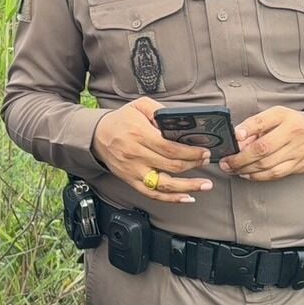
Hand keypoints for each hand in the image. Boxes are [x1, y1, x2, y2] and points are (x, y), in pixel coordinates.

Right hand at [92, 97, 212, 202]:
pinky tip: (187, 197)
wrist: (97, 135)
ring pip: (165, 184)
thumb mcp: (139, 105)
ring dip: (188, 187)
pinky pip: (153, 194)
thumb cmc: (121, 120)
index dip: (191, 152)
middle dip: (194, 165)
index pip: (170, 148)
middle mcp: (137, 155)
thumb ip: (159, 110)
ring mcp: (134, 170)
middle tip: (206, 161)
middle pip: (172, 166)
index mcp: (140, 134)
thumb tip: (180, 121)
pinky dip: (171, 199)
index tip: (204, 151)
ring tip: (205, 185)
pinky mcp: (131, 180)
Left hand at [221, 107, 303, 180]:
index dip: (246, 130)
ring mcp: (297, 151)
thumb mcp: (275, 116)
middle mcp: (292, 133)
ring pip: (267, 164)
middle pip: (262, 148)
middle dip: (239, 158)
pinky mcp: (299, 165)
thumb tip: (235, 140)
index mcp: (283, 116)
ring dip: (245, 169)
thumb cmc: (291, 124)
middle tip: (225, 162)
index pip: (261, 122)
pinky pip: (275, 174)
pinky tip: (246, 174)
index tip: (233, 136)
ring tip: (231, 169)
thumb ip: (255, 126)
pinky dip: (257, 176)